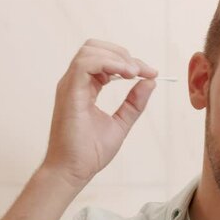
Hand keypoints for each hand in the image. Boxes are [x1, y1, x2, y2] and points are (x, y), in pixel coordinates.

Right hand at [42, 39, 157, 187]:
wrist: (73, 172)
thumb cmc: (89, 153)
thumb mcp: (120, 123)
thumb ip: (134, 103)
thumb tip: (150, 81)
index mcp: (84, 88)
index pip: (103, 60)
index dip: (128, 62)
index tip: (151, 73)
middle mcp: (74, 83)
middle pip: (94, 48)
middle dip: (121, 53)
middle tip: (141, 70)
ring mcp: (69, 86)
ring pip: (89, 51)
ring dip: (116, 56)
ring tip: (134, 72)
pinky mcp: (69, 92)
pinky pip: (85, 64)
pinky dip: (108, 63)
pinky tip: (125, 75)